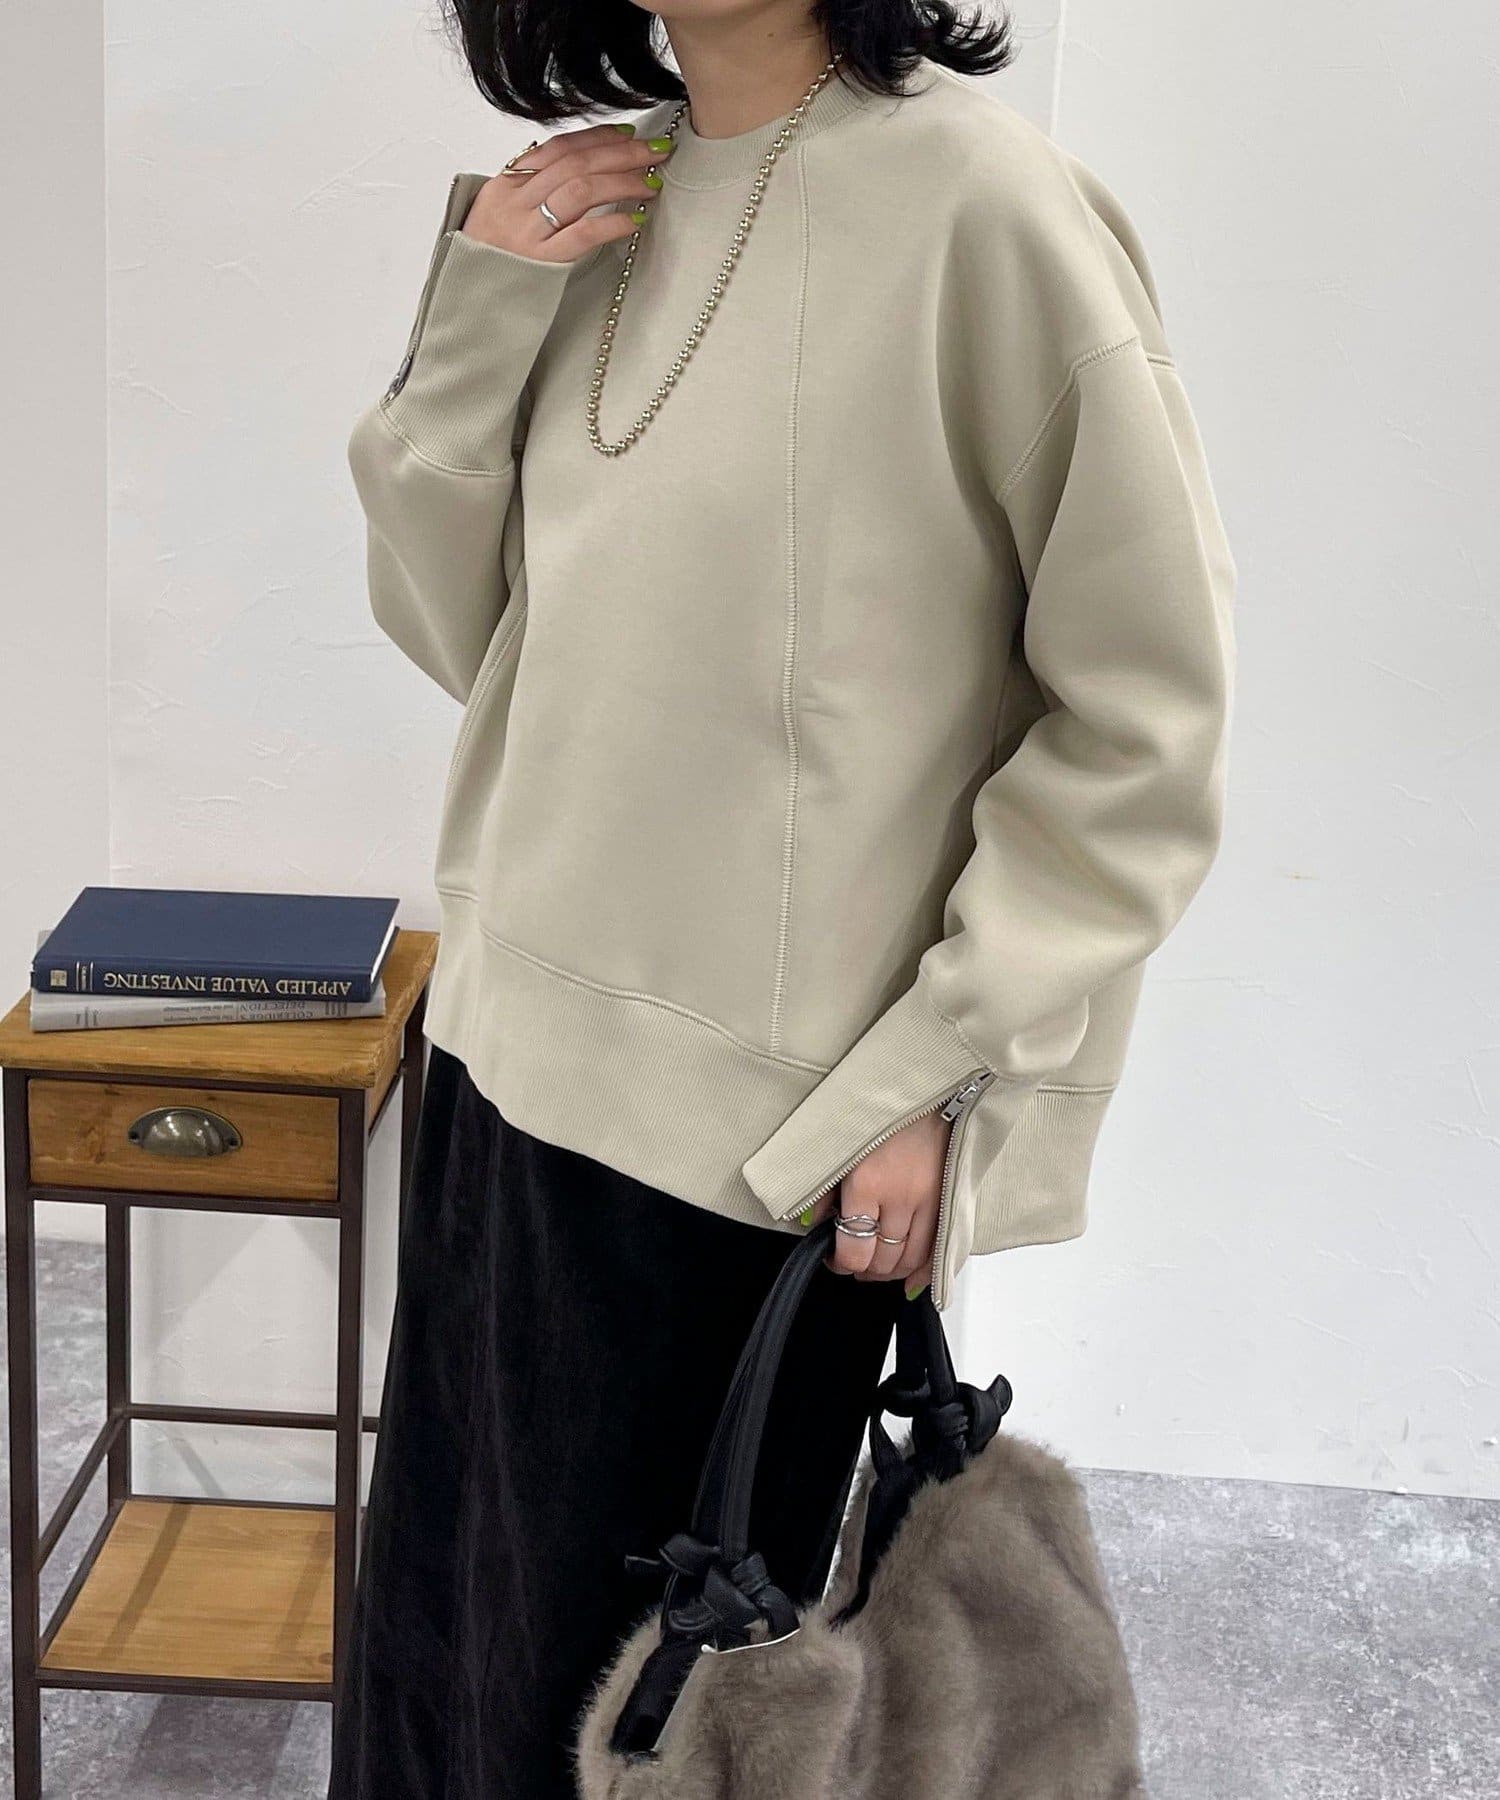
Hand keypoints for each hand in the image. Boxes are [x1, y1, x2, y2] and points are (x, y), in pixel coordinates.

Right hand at [461, 122, 671, 263]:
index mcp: (506, 184)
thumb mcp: (499, 213)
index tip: (629, 134)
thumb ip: (530, 189)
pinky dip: (613, 223)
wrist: (466, 301)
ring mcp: (528, 231)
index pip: (558, 148)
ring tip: (651, 183)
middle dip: (621, 154)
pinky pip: (583, 234)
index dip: (597, 137)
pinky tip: (635, 220)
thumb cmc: (488, 259)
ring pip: (582, 190)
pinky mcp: (540, 262)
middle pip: (576, 164)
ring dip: (623, 182)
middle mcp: (516, 201)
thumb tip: (573, 165)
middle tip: (656, 153)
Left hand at [803, 1111, 952, 1297]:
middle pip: (883, 1261)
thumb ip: (823, 1189)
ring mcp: (930, 1201)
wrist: (928, 1088)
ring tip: (877, 1265)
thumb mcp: (840, 1147)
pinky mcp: (949, 1199)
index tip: (834, 1258)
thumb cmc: (882, 1111)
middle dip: (864, 1269)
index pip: (854, 1250)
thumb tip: (814, 1222)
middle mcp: (901, 1196)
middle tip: (854, 1262)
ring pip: (911, 1260)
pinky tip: (913, 1281)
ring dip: (891, 1272)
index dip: (840, 1264)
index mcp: (868, 1183)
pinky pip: (940, 1250)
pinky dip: (926, 1272)